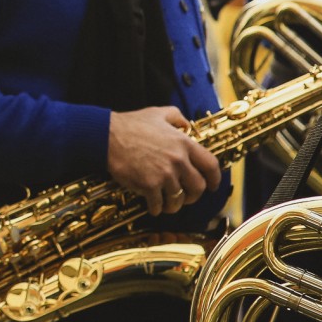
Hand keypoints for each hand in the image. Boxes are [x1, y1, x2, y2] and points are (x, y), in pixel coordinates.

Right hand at [107, 106, 221, 216]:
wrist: (106, 136)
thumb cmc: (130, 124)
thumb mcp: (158, 112)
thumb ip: (177, 117)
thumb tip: (186, 125)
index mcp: (184, 144)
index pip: (211, 165)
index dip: (215, 178)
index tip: (213, 185)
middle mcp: (178, 160)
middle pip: (199, 187)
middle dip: (194, 195)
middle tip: (187, 197)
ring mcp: (164, 174)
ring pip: (179, 199)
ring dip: (174, 205)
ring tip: (168, 204)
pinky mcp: (148, 185)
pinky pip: (158, 204)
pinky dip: (156, 208)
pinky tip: (152, 206)